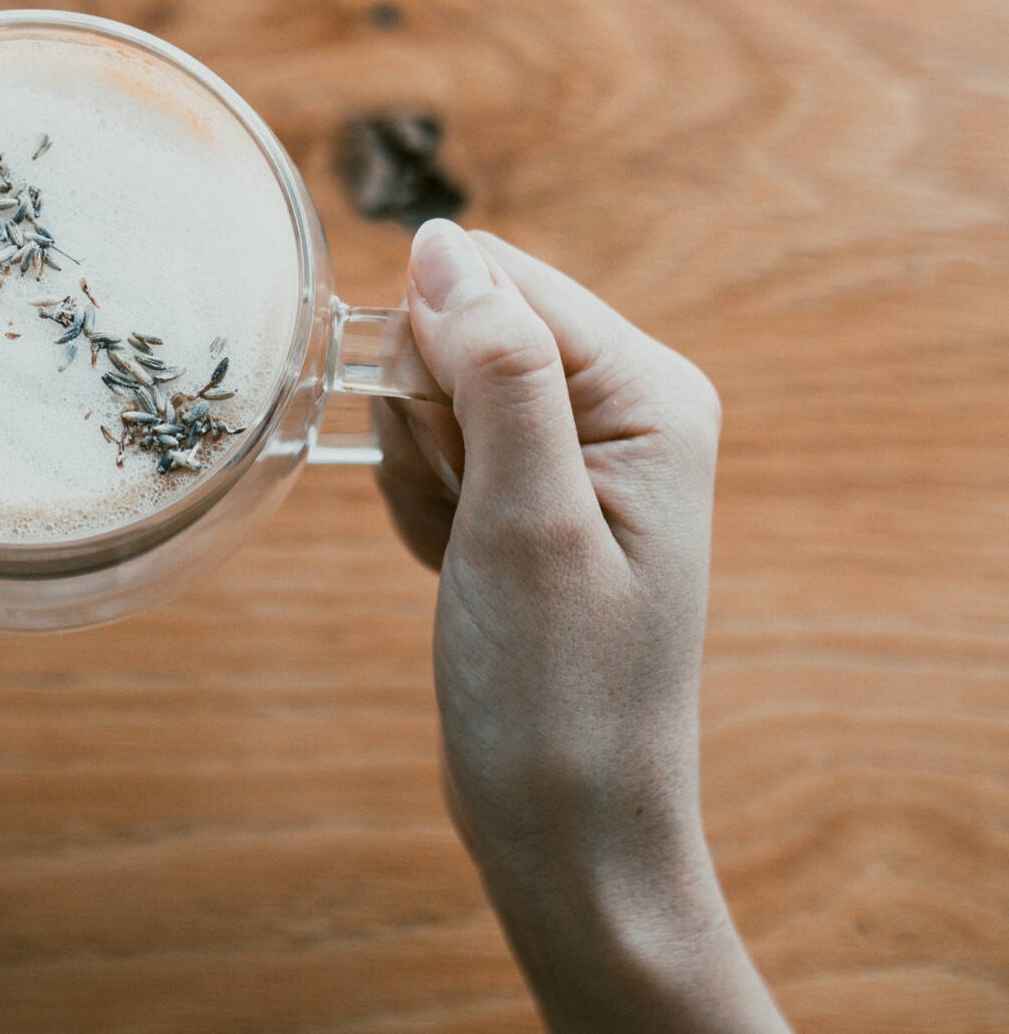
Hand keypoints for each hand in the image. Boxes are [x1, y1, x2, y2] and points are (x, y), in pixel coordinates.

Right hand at [374, 221, 787, 1032]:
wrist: (564, 823)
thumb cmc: (558, 687)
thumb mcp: (523, 516)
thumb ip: (494, 365)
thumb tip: (440, 241)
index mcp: (649, 390)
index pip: (499, 280)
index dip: (436, 357)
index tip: (454, 463)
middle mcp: (623, 405)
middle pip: (460, 331)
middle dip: (424, 423)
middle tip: (463, 522)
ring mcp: (576, 452)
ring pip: (432, 394)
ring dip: (416, 475)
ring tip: (463, 557)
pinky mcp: (532, 495)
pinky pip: (433, 453)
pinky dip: (419, 508)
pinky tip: (455, 570)